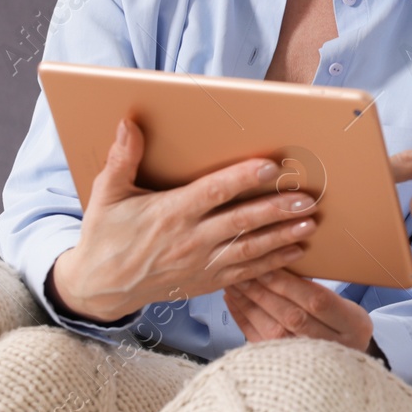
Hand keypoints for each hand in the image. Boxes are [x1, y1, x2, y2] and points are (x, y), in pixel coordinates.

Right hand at [49, 118, 319, 322]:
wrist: (101, 288)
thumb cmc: (105, 236)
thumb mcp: (107, 194)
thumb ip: (122, 158)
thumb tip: (129, 122)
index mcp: (169, 214)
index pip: (212, 193)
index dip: (241, 178)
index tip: (270, 166)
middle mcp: (189, 240)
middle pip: (240, 222)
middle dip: (275, 210)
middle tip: (306, 199)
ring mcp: (200, 264)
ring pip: (249, 250)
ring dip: (282, 237)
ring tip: (310, 224)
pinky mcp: (206, 281)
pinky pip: (244, 273)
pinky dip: (272, 264)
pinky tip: (295, 252)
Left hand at [224, 269, 373, 353]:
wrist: (345, 365)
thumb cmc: (343, 327)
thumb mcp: (347, 307)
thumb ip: (320, 292)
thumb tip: (283, 262)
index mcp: (352, 326)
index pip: (318, 301)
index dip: (291, 284)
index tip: (269, 264)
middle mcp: (330, 346)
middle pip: (293, 316)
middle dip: (265, 292)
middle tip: (244, 270)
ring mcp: (306, 361)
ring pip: (273, 330)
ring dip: (250, 304)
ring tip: (234, 282)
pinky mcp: (284, 366)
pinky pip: (259, 341)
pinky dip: (244, 319)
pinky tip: (233, 301)